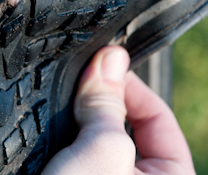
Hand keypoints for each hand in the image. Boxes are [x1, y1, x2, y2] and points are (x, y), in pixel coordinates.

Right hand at [42, 46, 195, 174]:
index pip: (159, 119)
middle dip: (101, 97)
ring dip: (77, 112)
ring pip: (94, 132)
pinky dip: (61, 128)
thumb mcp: (100, 151)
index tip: (104, 66)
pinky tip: (48, 117)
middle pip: (124, 121)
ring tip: (59, 99)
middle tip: (80, 79)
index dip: (133, 87)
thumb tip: (111, 57)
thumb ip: (107, 104)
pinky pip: (73, 144)